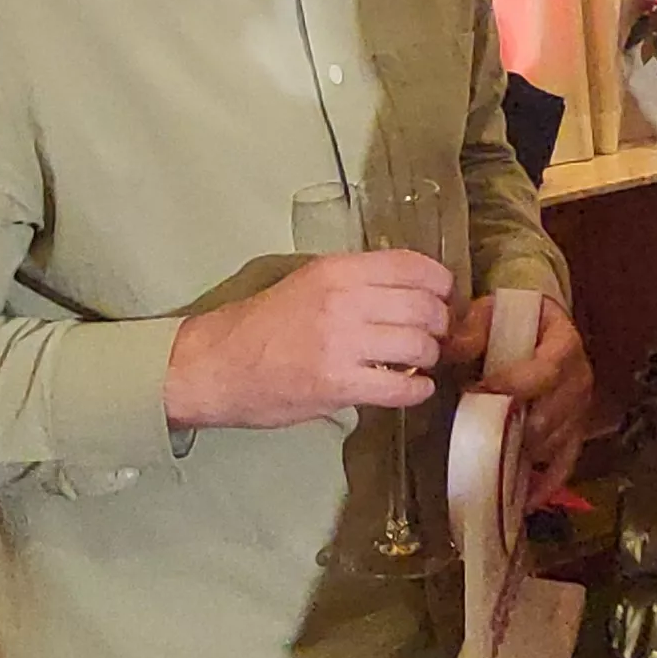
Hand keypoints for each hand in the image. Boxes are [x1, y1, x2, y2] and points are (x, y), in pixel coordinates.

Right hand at [163, 250, 453, 432]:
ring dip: (428, 358)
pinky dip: (416, 390)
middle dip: (439, 325)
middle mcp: (344, 300)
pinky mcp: (339, 385)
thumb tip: (411, 292)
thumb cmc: (261, 325)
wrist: (214, 365)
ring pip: (420, 346)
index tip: (443, 298)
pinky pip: (402, 387)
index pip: (414, 266)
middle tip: (434, 336)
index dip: (440, 285)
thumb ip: (355, 283)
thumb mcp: (307, 283)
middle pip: (425, 307)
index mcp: (337, 270)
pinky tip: (411, 388)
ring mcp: (342, 344)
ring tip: (416, 363)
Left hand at [446, 292, 596, 506]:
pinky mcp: (573, 434)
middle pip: (554, 412)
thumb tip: (451, 347)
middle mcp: (580, 377)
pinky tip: (523, 499)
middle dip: (516, 425)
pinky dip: (545, 485)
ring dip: (523, 452)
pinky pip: (564, 465)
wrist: (532, 332)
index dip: (517, 382)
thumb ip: (471, 329)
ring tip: (491, 456)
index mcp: (563, 341)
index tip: (483, 390)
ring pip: (555, 442)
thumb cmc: (509, 325)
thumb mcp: (489, 314)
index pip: (549, 368)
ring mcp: (579, 410)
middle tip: (481, 429)